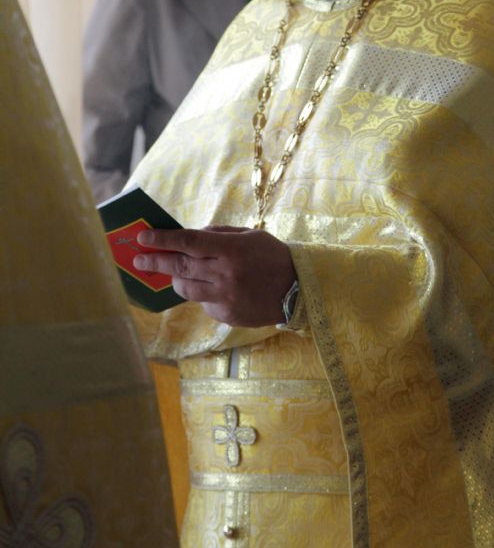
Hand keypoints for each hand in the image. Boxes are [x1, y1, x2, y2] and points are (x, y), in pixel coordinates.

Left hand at [133, 225, 295, 326]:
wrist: (298, 290)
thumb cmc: (272, 256)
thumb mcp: (249, 235)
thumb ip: (218, 235)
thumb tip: (190, 237)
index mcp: (231, 250)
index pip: (188, 242)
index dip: (163, 240)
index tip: (143, 237)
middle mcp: (225, 274)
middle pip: (180, 267)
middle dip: (156, 261)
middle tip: (139, 259)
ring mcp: (224, 297)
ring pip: (186, 289)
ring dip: (176, 279)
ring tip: (176, 272)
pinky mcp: (226, 315)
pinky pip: (203, 302)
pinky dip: (202, 293)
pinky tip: (214, 287)